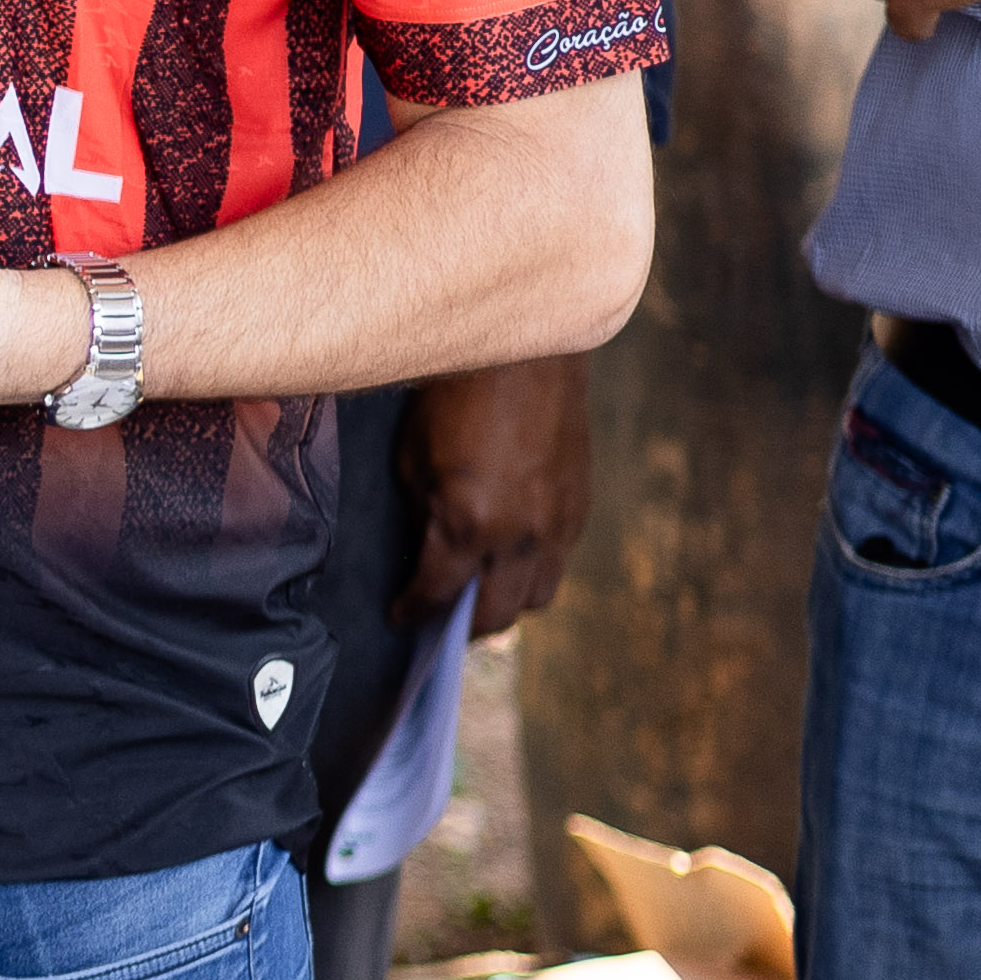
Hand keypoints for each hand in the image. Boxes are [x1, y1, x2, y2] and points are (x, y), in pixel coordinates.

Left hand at [402, 354, 593, 634]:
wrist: (524, 352)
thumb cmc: (454, 395)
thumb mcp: (413, 458)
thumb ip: (423, 514)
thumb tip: (428, 550)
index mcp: (470, 523)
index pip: (438, 593)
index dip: (413, 611)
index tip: (400, 617)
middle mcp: (521, 534)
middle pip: (498, 614)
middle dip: (464, 627)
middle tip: (441, 622)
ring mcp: (558, 524)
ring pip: (539, 596)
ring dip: (508, 602)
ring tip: (479, 593)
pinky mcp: (580, 507)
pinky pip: (559, 560)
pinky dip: (534, 568)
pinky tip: (510, 553)